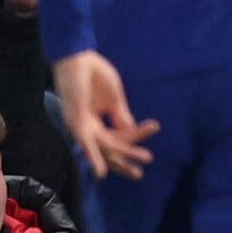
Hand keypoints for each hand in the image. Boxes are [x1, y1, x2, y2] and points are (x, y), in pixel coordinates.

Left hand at [56, 49, 158, 179]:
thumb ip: (121, 116)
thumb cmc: (94, 73)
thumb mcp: (114, 98)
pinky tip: (102, 172)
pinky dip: (93, 158)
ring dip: (124, 156)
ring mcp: (81, 127)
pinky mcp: (77, 122)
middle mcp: (88, 129)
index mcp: (96, 122)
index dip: (137, 135)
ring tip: (143, 162)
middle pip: (109, 151)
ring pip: (106, 148)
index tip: (155, 127)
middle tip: (139, 174)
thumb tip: (132, 131)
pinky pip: (87, 143)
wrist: (79, 58)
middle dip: (125, 162)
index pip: (119, 136)